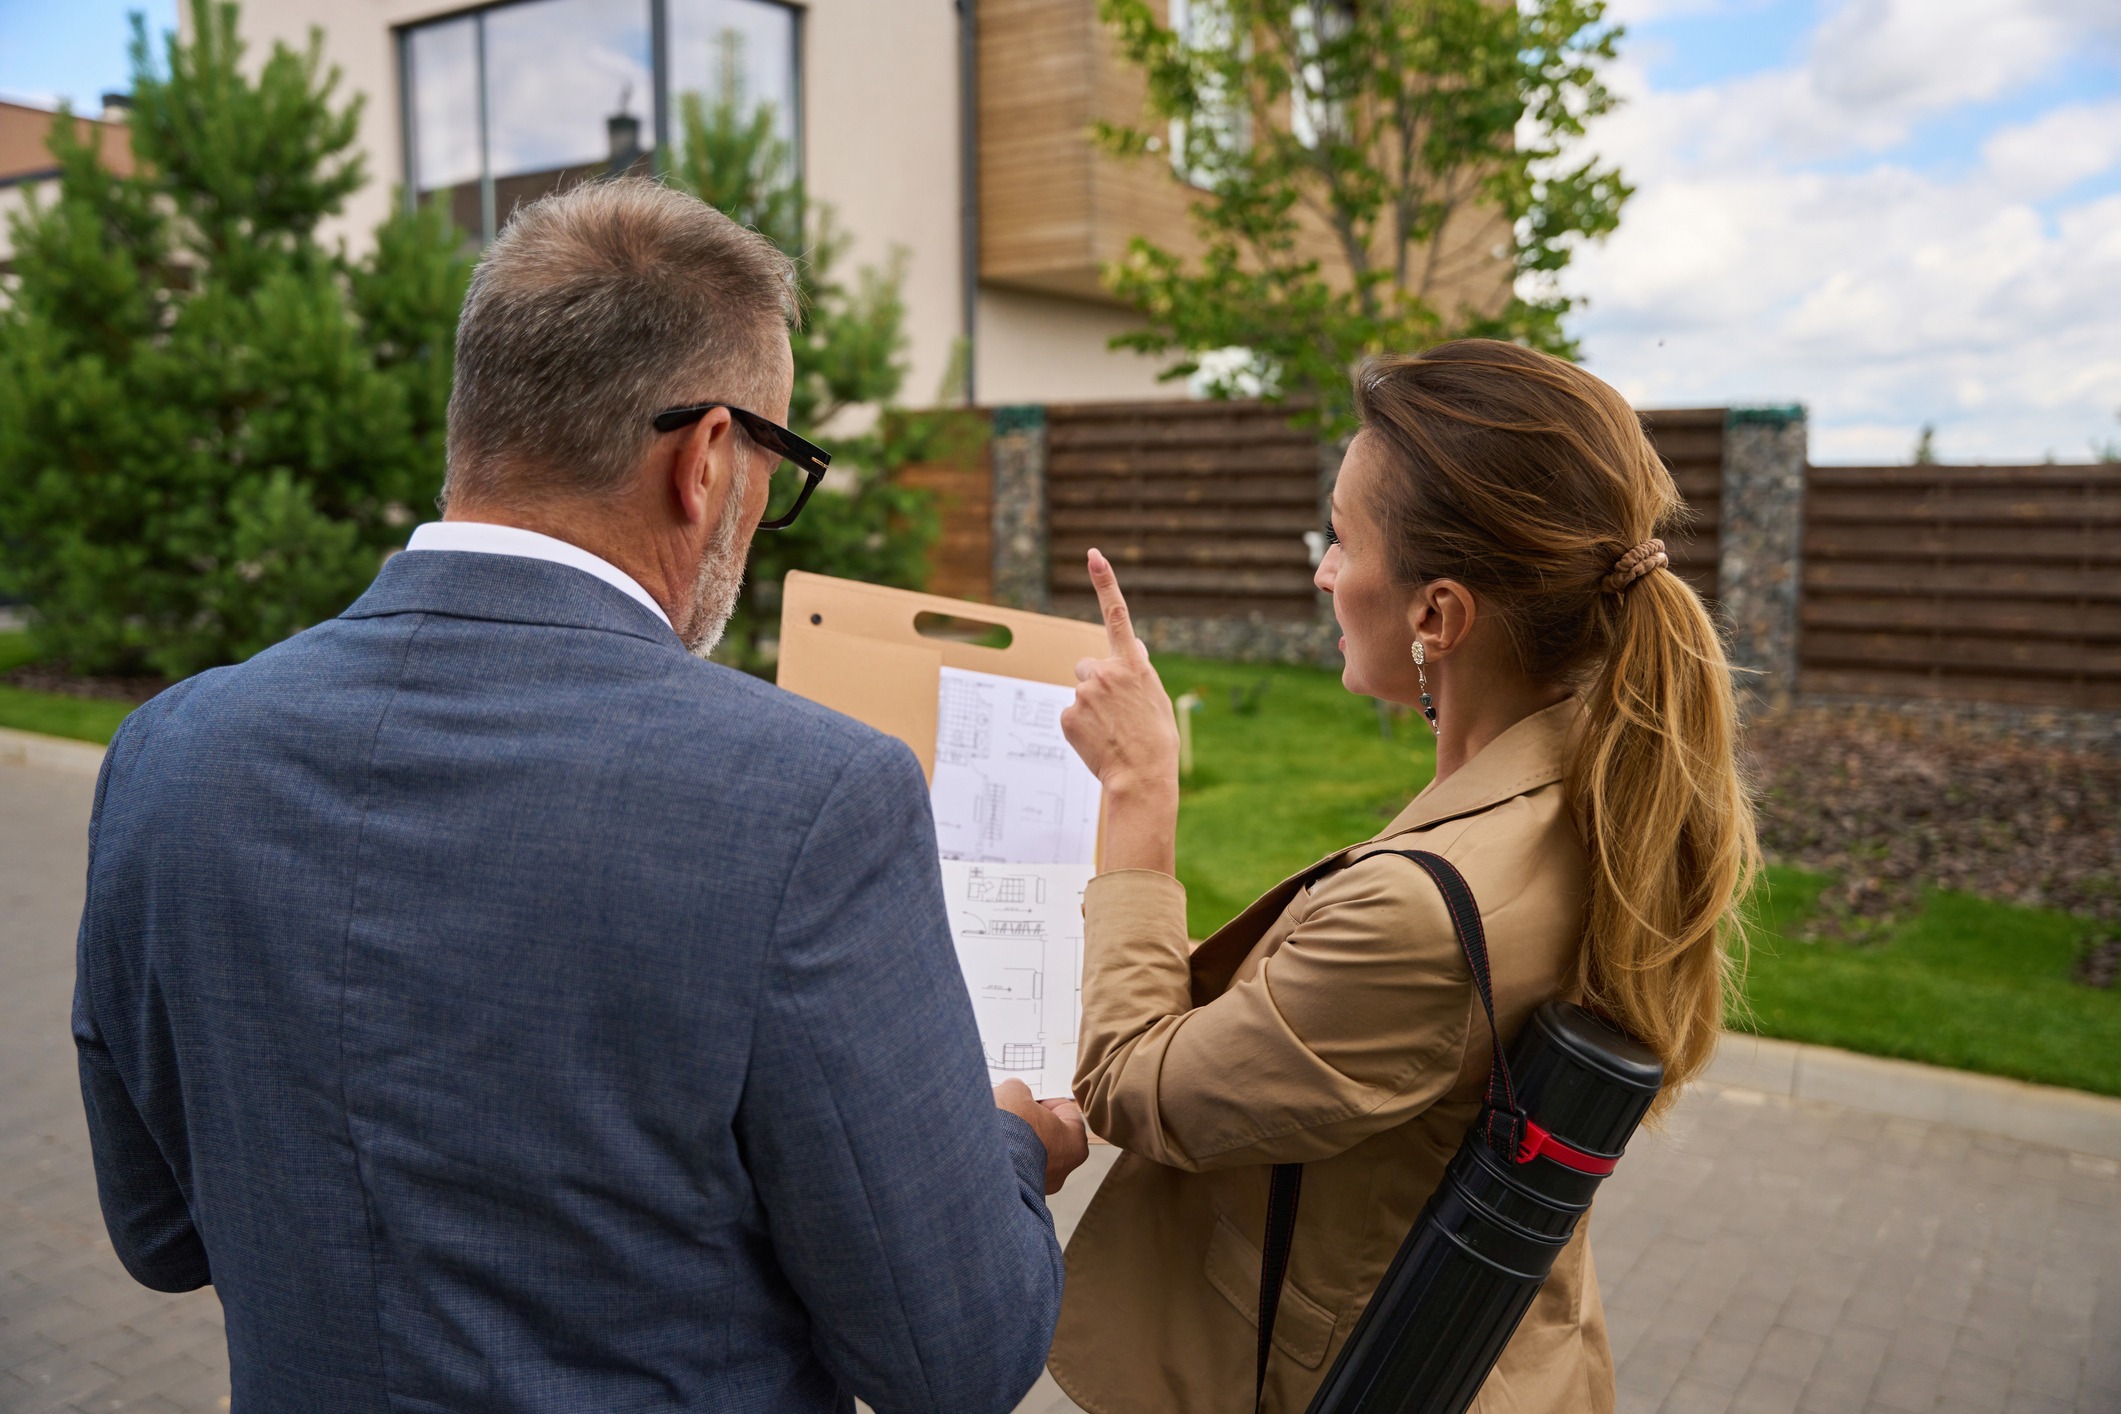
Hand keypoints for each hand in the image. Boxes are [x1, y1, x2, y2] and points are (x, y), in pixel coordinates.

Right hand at [993, 1080, 1089, 1194]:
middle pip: (1048, 1135)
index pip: (1066, 1112)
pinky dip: (1003, 1158)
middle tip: (1012, 1110)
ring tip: (996, 1128)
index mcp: (1075, 1144)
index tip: (1029, 1097)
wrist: (983, 1163)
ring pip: (1029, 1154)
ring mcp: (1040, 1185)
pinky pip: (1013, 1170)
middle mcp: (1063, 1170)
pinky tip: (989, 1146)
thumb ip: (1019, 1090)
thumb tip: (1013, 1093)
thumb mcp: (1015, 1092)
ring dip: (1015, 1140)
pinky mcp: (1017, 1194)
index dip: (1046, 1100)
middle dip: (1029, 1121)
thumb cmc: (1011, 1130)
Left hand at [1061, 549, 1180, 872]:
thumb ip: (1140, 669)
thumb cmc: (1156, 742)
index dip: (1105, 582)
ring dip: (1090, 707)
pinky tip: (1097, 741)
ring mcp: (1084, 693)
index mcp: (1133, 665)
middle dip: (1096, 683)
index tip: (1093, 555)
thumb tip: (1133, 645)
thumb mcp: (1156, 699)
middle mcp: (1106, 672)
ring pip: (1079, 692)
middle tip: (1115, 713)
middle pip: (1088, 666)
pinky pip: (1070, 714)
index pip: (1117, 615)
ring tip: (1110, 731)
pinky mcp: (1067, 714)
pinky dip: (1080, 727)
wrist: (1141, 779)